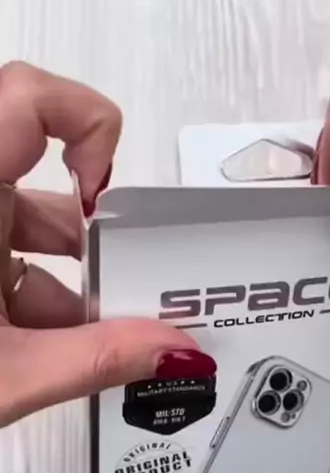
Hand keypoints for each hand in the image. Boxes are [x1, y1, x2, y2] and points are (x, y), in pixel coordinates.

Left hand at [0, 62, 206, 427]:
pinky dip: (27, 285)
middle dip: (85, 231)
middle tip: (116, 283)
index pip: (28, 96)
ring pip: (15, 213)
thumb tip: (170, 349)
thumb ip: (97, 359)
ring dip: (59, 268)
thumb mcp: (3, 376)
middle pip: (35, 168)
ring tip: (86, 332)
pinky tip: (45, 342)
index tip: (102, 195)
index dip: (86, 126)